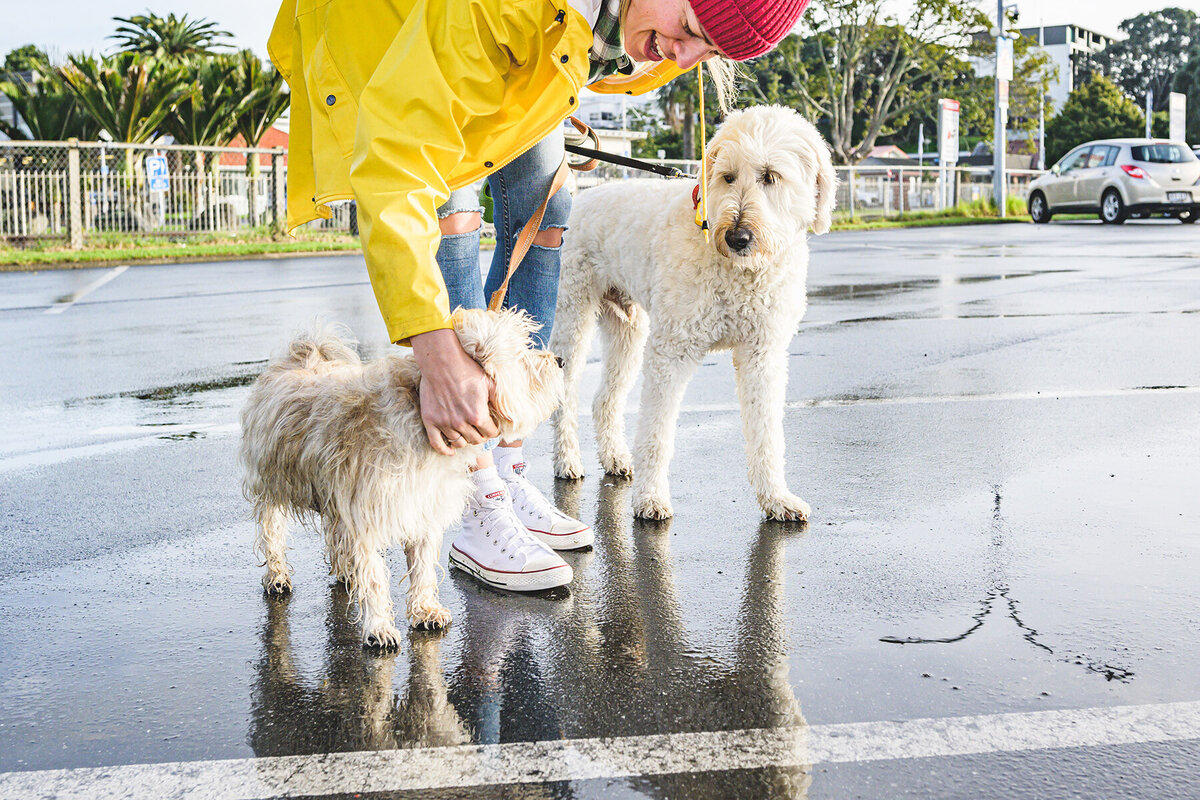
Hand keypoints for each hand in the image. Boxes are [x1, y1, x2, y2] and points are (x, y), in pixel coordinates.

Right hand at [411, 328, 499, 454]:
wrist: (441, 362)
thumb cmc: (467, 371)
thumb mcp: (490, 384)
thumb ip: (501, 403)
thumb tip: (512, 419)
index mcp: (478, 415)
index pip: (491, 433)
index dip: (494, 430)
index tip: (492, 426)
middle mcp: (461, 423)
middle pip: (476, 440)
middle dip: (481, 435)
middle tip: (480, 428)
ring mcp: (445, 423)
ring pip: (460, 443)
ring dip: (466, 439)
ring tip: (468, 432)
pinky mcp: (431, 421)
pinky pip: (437, 444)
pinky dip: (445, 450)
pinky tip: (451, 450)